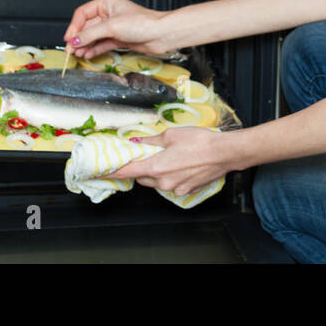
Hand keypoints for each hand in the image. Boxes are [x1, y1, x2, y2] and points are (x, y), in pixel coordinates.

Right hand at [63, 0, 168, 57]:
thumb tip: (74, 40)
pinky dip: (94, 49)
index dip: (74, 26)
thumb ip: (91, 34)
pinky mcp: (118, 38)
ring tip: (77, 54)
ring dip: (85, 45)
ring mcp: (113, 26)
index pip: (83, 13)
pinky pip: (101, 43)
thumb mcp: (112, 27)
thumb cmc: (143, 23)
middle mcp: (108, 13)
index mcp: (106, 3)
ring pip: (93, 36)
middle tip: (70, 49)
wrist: (161, 34)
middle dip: (78, 38)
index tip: (69, 39)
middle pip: (87, 26)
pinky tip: (87, 54)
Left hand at [102, 127, 239, 197]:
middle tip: (147, 154)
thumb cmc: (200, 142)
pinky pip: (172, 184)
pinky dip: (172, 176)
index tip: (100, 173)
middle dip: (142, 167)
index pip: (128, 172)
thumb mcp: (172, 135)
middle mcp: (164, 182)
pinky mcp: (187, 191)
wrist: (224, 153)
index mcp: (157, 167)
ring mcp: (176, 189)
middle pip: (143, 178)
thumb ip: (152, 141)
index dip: (112, 172)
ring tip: (170, 156)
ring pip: (158, 182)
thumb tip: (139, 143)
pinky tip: (182, 163)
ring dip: (158, 172)